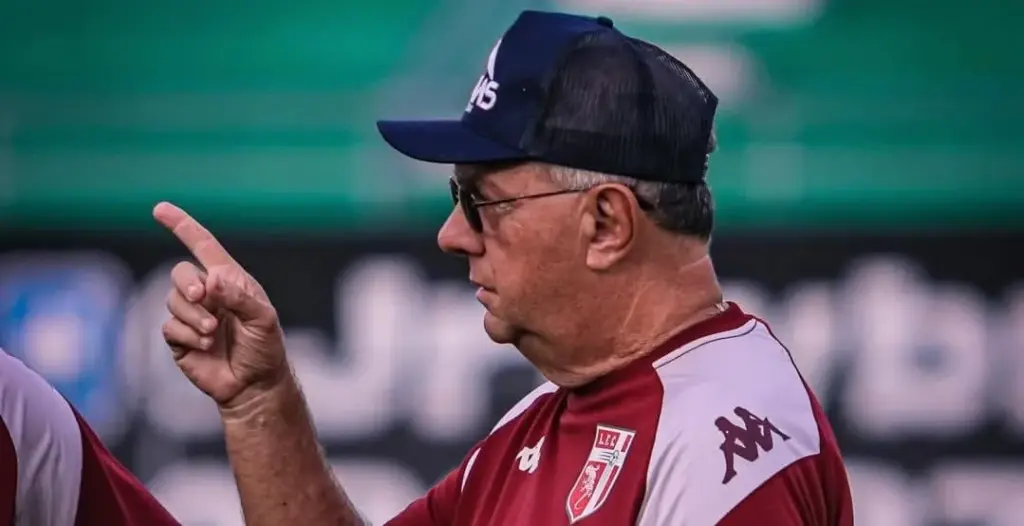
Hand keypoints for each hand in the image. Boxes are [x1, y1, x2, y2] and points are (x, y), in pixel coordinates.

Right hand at [153, 202, 287, 408]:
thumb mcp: (263, 320)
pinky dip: (187, 334)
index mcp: (230, 280)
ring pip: (173, 300)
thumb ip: (240, 298)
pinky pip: (170, 326)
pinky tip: (205, 345)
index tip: (160, 209)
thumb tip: (212, 280)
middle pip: (181, 272)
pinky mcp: (180, 338)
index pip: (202, 245)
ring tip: (214, 332)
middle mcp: (208, 293)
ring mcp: (192, 315)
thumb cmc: (265, 348)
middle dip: (188, 283)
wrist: (254, 384)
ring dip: (193, 315)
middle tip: (204, 297)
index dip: (182, 226)